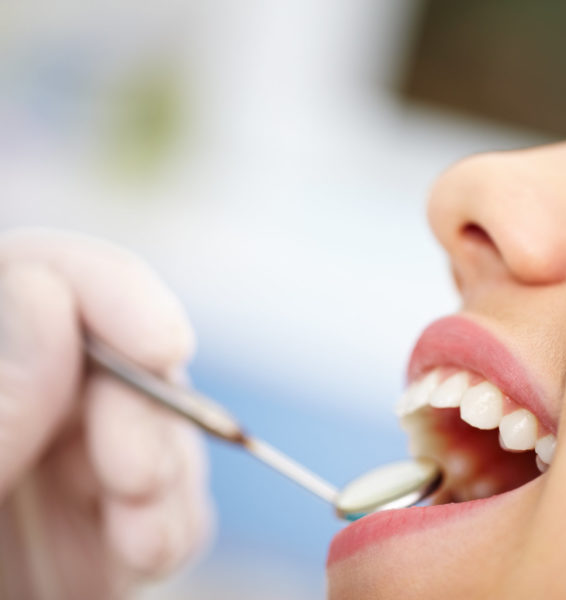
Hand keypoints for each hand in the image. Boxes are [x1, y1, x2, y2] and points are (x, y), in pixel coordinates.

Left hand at [0, 229, 212, 598]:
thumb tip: (44, 291)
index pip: (43, 273)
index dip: (112, 290)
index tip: (161, 343)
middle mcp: (35, 401)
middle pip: (121, 354)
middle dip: (147, 407)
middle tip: (135, 472)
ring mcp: (70, 465)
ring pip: (163, 428)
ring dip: (167, 472)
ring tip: (139, 532)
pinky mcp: (109, 529)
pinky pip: (174, 507)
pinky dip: (172, 525)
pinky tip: (142, 548)